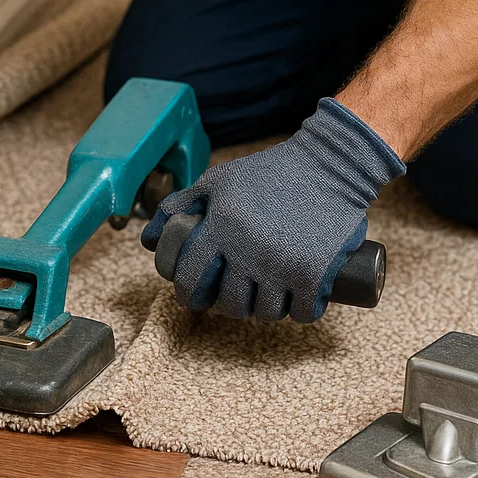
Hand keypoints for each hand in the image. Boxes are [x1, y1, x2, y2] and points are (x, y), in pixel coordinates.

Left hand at [141, 98, 404, 321]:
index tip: (195, 295)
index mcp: (220, 228)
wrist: (329, 165)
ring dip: (265, 309)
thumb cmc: (271, 172)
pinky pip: (302, 313)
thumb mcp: (218, 180)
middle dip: (228, 304)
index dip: (187, 292)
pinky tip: (298, 300)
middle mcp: (247, 251)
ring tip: (268, 296)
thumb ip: (180, 204)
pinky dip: (300, 311)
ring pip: (265, 313)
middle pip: (228, 303)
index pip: (189, 278)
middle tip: (237, 295)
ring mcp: (281, 266)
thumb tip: (148, 237)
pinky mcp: (314, 273)